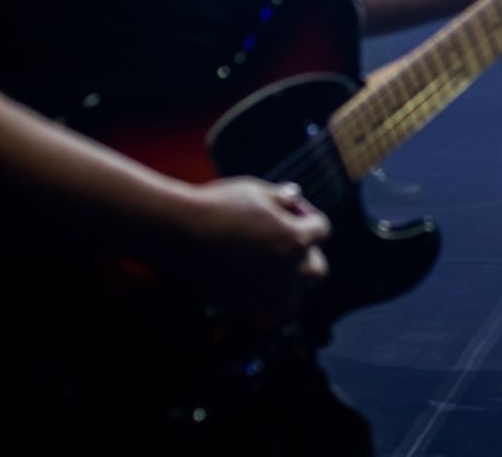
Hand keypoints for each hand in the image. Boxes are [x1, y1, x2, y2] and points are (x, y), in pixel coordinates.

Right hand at [176, 176, 329, 317]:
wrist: (179, 231)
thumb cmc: (218, 204)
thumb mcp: (254, 191)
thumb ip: (280, 196)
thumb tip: (295, 196)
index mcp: (296, 239)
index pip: (321, 229)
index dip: (306, 215)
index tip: (288, 208)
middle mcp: (288, 270)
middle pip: (318, 270)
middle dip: (307, 255)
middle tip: (287, 242)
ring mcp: (266, 293)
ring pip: (293, 299)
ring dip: (288, 285)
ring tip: (271, 269)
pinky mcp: (243, 307)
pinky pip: (261, 311)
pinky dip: (259, 300)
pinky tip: (247, 281)